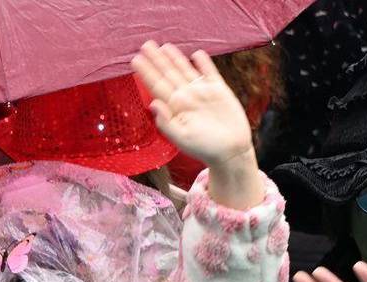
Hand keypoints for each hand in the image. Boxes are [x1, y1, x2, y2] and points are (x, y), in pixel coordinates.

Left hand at [132, 41, 259, 207]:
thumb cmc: (205, 149)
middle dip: (157, 60)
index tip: (135, 60)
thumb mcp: (182, 139)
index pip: (156, 86)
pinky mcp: (219, 90)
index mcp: (175, 107)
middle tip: (145, 44)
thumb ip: (166, 123)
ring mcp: (202, 92)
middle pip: (168, 74)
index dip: (146, 72)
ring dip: (175, 58)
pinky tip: (196, 54)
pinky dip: (203, 63)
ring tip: (164, 46)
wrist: (231, 151)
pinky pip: (209, 73)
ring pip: (185, 70)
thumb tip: (153, 104)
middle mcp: (186, 97)